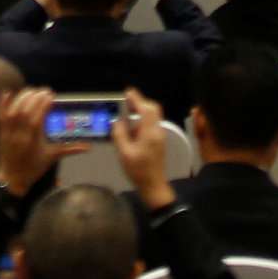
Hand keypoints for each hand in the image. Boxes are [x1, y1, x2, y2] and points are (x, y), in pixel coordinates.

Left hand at [0, 86, 63, 194]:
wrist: (12, 179)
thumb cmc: (34, 167)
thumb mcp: (52, 157)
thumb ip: (70, 149)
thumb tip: (88, 147)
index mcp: (33, 140)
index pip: (38, 118)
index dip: (44, 104)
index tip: (51, 96)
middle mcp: (20, 135)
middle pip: (25, 111)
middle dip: (35, 98)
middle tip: (44, 91)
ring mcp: (8, 133)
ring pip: (13, 111)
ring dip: (22, 98)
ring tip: (32, 91)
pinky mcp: (0, 132)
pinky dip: (2, 104)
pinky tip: (7, 93)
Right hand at [112, 89, 173, 207]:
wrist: (154, 186)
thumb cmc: (138, 170)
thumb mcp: (124, 153)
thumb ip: (120, 134)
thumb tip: (117, 121)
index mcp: (150, 133)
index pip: (146, 109)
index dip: (137, 99)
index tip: (127, 92)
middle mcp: (157, 131)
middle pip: (153, 109)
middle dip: (141, 102)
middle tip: (127, 101)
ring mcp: (159, 136)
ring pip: (154, 116)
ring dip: (142, 110)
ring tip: (128, 110)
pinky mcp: (158, 141)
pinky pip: (152, 123)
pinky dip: (143, 118)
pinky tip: (133, 125)